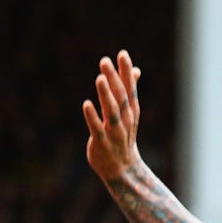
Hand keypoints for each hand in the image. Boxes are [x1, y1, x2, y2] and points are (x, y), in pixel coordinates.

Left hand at [82, 50, 144, 182]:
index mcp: (131, 111)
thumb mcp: (129, 114)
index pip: (130, 87)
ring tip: (99, 78)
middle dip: (114, 78)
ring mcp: (114, 131)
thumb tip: (135, 70)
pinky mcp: (101, 142)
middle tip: (105, 61)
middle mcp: (125, 119)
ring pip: (111, 110)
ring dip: (105, 94)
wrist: (122, 169)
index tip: (122, 54)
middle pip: (120, 95)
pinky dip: (92, 116)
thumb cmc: (123, 137)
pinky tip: (86, 103)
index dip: (126, 71)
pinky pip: (97, 128)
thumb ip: (129, 91)